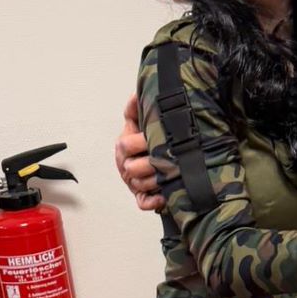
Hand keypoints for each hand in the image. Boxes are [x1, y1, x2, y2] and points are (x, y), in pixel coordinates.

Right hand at [115, 93, 164, 211]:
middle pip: (132, 168)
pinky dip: (153, 202)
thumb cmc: (147, 138)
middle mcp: (126, 165)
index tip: (154, 137)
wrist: (159, 157)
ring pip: (140, 184)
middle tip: (169, 157)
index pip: (126, 145)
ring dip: (156, 180)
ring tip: (172, 174)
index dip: (141, 142)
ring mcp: (133, 182)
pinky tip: (164, 197)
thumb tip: (136, 94)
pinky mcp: (141, 196)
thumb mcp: (139, 122)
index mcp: (124, 146)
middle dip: (151, 162)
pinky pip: (143, 203)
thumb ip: (136, 109)